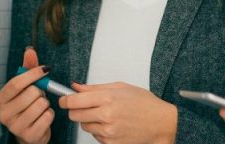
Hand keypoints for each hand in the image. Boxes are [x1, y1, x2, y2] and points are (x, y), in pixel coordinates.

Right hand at [0, 47, 53, 143]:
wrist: (29, 132)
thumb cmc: (27, 106)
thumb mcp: (25, 87)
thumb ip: (28, 68)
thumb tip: (30, 50)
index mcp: (1, 100)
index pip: (16, 83)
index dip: (32, 74)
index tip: (45, 69)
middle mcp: (4, 114)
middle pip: (31, 93)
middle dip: (40, 92)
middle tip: (38, 96)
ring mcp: (16, 127)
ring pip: (41, 104)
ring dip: (46, 104)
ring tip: (40, 107)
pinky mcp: (29, 136)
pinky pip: (47, 117)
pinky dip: (50, 115)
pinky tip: (43, 117)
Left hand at [58, 81, 176, 143]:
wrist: (161, 123)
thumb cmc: (144, 104)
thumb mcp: (120, 87)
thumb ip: (95, 88)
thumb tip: (76, 86)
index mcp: (107, 98)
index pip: (73, 101)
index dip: (64, 100)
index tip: (63, 99)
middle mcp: (106, 115)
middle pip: (74, 115)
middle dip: (75, 110)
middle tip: (83, 106)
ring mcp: (108, 131)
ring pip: (84, 126)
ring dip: (88, 120)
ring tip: (104, 114)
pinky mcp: (110, 143)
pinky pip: (95, 136)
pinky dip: (99, 130)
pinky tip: (112, 124)